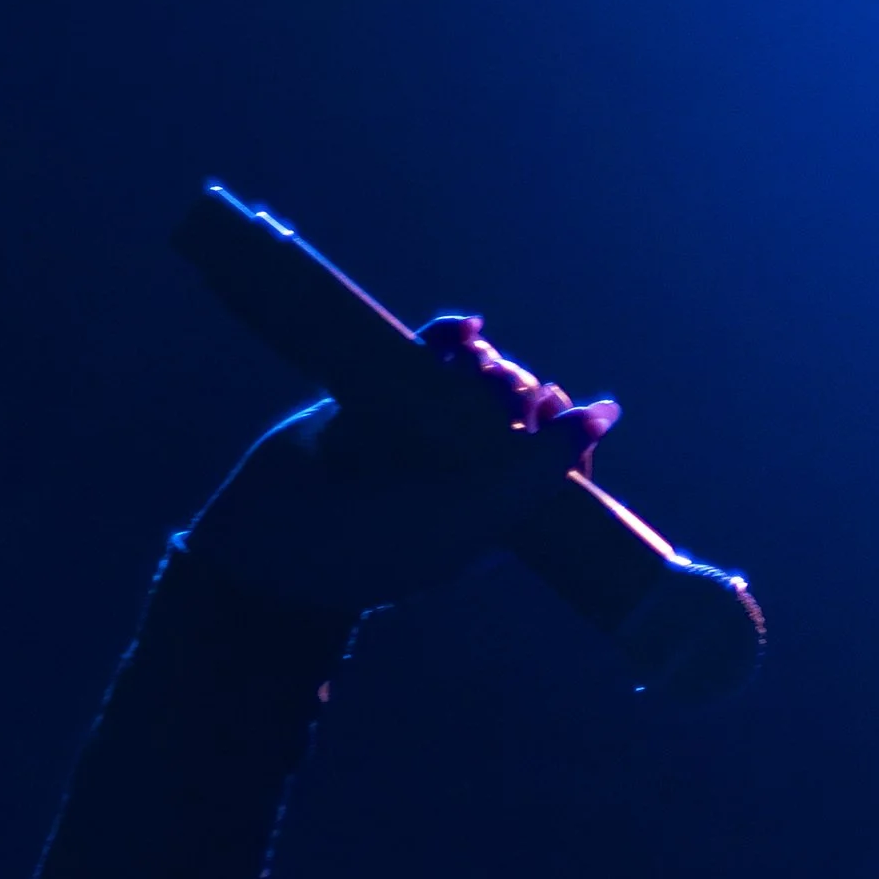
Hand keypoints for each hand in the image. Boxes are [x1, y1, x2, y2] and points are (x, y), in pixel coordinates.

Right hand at [186, 315, 619, 613]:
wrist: (272, 541)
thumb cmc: (377, 549)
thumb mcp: (468, 523)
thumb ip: (538, 472)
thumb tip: (607, 412)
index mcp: (497, 511)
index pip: (556, 463)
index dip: (565, 431)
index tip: (553, 409)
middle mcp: (466, 469)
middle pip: (519, 410)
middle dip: (517, 391)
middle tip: (495, 393)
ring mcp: (424, 430)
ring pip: (478, 377)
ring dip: (488, 362)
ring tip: (473, 365)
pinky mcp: (381, 395)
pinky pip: (429, 355)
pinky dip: (452, 337)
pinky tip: (466, 329)